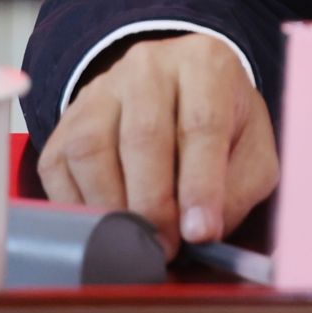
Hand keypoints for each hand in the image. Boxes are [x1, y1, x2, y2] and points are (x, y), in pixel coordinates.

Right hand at [35, 33, 278, 260]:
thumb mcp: (252, 148)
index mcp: (204, 64)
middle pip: (143, 137)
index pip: (202, 124)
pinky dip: (78, 206)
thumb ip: (239, 188)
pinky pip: (60, 166)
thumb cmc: (220, 124)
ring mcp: (101, 88)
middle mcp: (148, 66)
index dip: (200, 185)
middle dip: (154, 205)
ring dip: (112, 209)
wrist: (178, 92)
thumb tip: (201, 234)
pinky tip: (103, 226)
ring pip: (92, 150)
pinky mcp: (68, 118)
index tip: (200, 233)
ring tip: (135, 242)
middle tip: (166, 249)